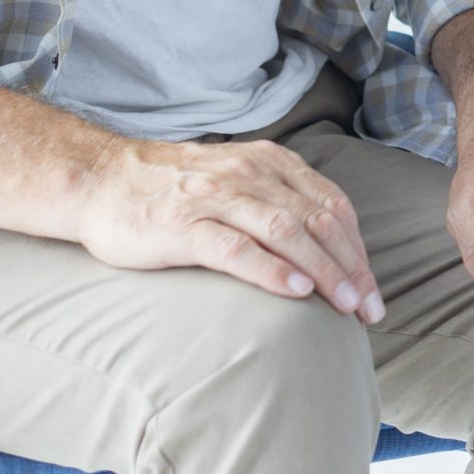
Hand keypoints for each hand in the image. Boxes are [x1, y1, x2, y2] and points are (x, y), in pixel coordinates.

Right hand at [75, 134, 383, 320]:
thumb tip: (327, 247)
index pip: (332, 205)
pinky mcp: (183, 224)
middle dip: (351, 267)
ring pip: (286, 232)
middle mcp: (249, 174)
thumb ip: (277, 201)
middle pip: (318, 220)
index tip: (372, 289)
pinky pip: (237, 247)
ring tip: (346, 305)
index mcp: (269, 163)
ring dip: (323, 270)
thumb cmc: (174, 190)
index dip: (358, 248)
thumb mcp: (236, 181)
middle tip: (371, 309)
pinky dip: (272, 270)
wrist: (101, 181)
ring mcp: (216, 197)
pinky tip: (296, 292)